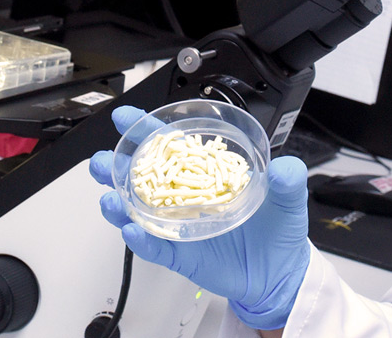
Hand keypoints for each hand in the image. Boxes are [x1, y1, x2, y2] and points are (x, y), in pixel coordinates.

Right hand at [89, 105, 311, 329]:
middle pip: (142, 178)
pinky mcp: (181, 254)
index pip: (170, 147)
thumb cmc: (279, 231)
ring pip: (138, 213)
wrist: (280, 273)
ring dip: (119, 204)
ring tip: (111, 198)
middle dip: (116, 167)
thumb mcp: (288, 199)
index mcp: (206, 174)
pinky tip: (133, 232)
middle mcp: (186, 198)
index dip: (145, 131)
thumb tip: (284, 168)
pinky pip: (155, 248)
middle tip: (102, 162)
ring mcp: (179, 227)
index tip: (124, 118)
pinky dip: (141, 241)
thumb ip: (288, 180)